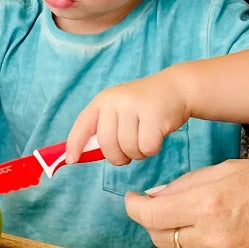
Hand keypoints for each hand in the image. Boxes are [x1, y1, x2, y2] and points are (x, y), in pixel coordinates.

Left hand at [65, 70, 190, 164]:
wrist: (177, 88)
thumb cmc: (146, 107)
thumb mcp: (121, 110)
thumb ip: (104, 129)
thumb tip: (81, 155)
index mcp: (103, 100)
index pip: (83, 125)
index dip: (74, 144)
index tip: (71, 159)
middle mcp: (115, 101)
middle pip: (107, 144)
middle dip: (118, 157)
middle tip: (129, 152)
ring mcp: (134, 106)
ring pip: (128, 149)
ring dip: (138, 152)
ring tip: (146, 137)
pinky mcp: (153, 114)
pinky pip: (147, 148)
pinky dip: (153, 149)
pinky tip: (157, 135)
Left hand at [124, 158, 248, 247]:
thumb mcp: (231, 168)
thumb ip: (189, 183)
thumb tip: (157, 195)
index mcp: (210, 203)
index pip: (152, 214)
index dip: (135, 207)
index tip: (133, 199)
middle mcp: (214, 235)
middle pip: (160, 236)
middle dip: (154, 220)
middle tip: (160, 205)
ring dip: (179, 232)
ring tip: (200, 212)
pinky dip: (204, 244)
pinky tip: (223, 227)